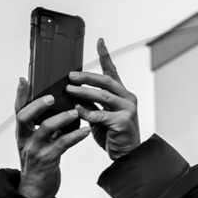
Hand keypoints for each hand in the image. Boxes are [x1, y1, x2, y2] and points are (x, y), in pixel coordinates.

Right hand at [15, 80, 90, 197]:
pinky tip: (85, 130)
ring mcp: (36, 150)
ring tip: (75, 111)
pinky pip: (63, 144)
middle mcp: (25, 140)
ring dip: (62, 118)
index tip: (24, 79)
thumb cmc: (38, 165)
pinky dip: (75, 135)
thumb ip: (44, 128)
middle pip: (24, 117)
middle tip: (51, 96)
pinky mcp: (48, 160)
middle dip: (37, 104)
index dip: (20, 95)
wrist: (35, 192)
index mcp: (22, 133)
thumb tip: (59, 110)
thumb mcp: (37, 144)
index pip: (18, 110)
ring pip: (45, 129)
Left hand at [65, 38, 140, 160]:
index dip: (106, 56)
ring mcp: (127, 110)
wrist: (127, 155)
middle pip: (105, 81)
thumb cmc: (114, 136)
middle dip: (86, 76)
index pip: (113, 71)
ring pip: (102, 96)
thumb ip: (91, 103)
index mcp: (122, 94)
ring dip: (83, 92)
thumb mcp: (100, 116)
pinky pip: (101, 115)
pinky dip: (87, 112)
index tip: (100, 42)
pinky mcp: (123, 122)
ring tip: (69, 90)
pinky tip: (78, 110)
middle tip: (71, 76)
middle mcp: (127, 99)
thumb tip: (75, 93)